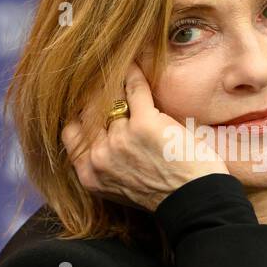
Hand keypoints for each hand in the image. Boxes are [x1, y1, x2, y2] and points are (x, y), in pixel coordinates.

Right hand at [61, 61, 229, 212]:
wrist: (195, 202)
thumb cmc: (166, 195)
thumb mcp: (121, 187)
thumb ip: (105, 165)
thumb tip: (100, 139)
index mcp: (90, 174)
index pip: (70, 133)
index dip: (79, 115)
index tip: (89, 104)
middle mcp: (100, 157)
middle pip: (88, 111)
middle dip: (95, 94)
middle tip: (104, 78)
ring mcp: (120, 139)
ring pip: (110, 98)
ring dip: (116, 82)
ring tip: (120, 68)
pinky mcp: (144, 124)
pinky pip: (134, 89)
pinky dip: (135, 74)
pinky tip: (137, 63)